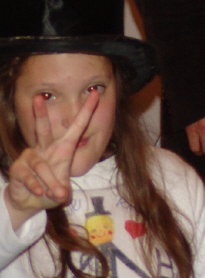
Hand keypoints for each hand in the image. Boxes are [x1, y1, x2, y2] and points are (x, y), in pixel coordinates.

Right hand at [4, 90, 98, 229]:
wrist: (30, 201)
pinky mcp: (18, 167)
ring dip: (50, 181)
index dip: (86, 111)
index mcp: (63, 148)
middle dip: (40, 114)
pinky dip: (37, 186)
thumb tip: (61, 195)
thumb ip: (62, 189)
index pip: (77, 126)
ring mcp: (30, 157)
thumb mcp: (61, 189)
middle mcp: (45, 148)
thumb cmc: (51, 188)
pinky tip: (39, 191)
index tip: (95, 94)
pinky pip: (30, 176)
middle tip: (38, 98)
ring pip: (42, 166)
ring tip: (55, 192)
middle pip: (42, 129)